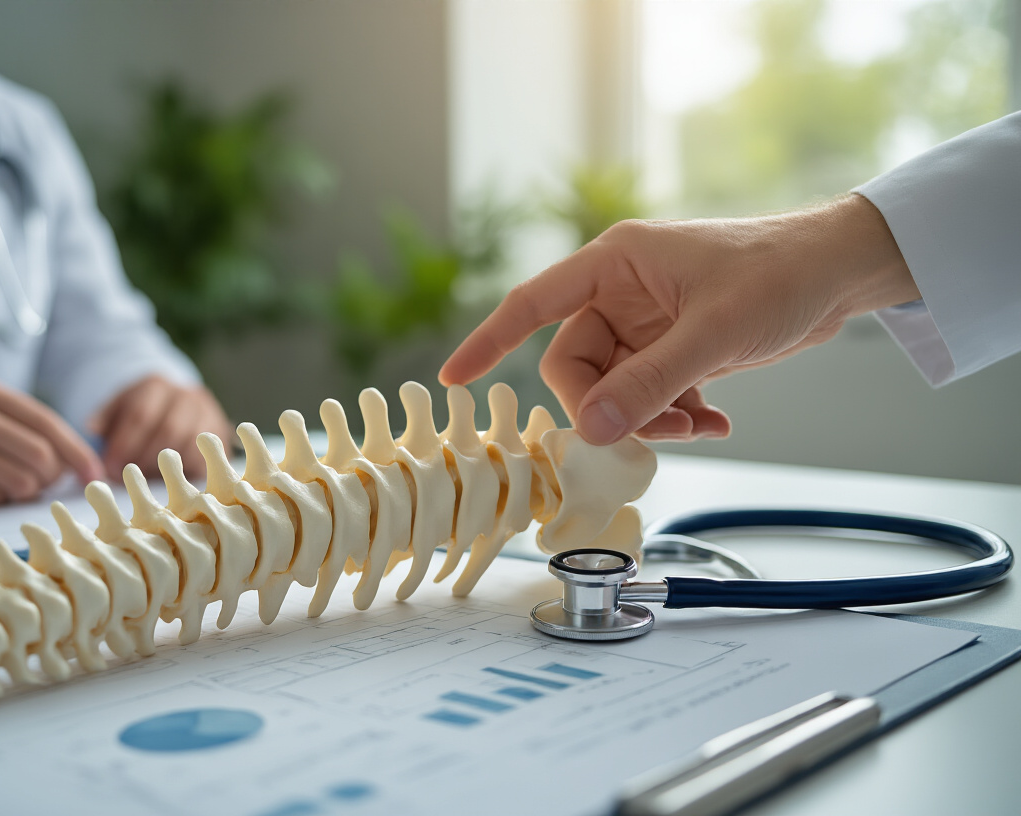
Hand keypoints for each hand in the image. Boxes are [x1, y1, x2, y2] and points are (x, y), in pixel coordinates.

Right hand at [0, 378, 105, 505]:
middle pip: (41, 456)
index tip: (94, 473)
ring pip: (22, 481)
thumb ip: (25, 426)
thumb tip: (75, 462)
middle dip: (52, 476)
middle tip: (42, 481)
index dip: (78, 452)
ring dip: (26, 490)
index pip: (48, 423)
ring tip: (9, 482)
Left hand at [88, 376, 231, 480]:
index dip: (124, 443)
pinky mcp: (221, 434)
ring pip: (190, 443)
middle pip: (168, 429)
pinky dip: (186, 472)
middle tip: (126, 478)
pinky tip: (168, 481)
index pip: (141, 413)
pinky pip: (207, 456)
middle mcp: (186, 395)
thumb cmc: (141, 411)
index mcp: (156, 385)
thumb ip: (106, 416)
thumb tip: (92, 428)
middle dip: (144, 458)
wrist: (177, 403)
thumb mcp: (119, 406)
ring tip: (146, 480)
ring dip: (165, 468)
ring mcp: (208, 413)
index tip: (109, 467)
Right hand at [440, 195, 918, 444]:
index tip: (455, 377)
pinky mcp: (671, 347)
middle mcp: (620, 292)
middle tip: (658, 430)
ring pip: (613, 389)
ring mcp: (645, 323)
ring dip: (649, 418)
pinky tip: (714, 420)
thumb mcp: (713, 333)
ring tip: (698, 425)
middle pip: (575, 366)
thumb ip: (650, 383)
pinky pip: (646, 394)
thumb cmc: (779, 273)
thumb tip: (592, 430)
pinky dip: (674, 415)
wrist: (838, 271)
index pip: (533, 303)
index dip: (490, 339)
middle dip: (610, 407)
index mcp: (614, 263)